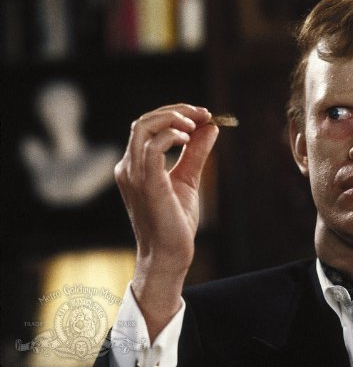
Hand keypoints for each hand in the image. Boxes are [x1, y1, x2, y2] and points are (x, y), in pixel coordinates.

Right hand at [114, 104, 217, 340]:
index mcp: (134, 165)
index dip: (174, 114)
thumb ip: (196, 153)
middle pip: (144, 121)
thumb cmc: (175, 222)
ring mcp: (133, 174)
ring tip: (195, 125)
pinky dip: (171, 136)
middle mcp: (128, 167)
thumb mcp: (188, 179)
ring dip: (173, 119)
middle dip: (175, 111)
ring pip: (144, 128)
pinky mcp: (146, 183)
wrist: (170, 254)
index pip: (147, 126)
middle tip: (203, 114)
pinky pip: (152, 148)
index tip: (202, 115)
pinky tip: (188, 139)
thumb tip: (210, 128)